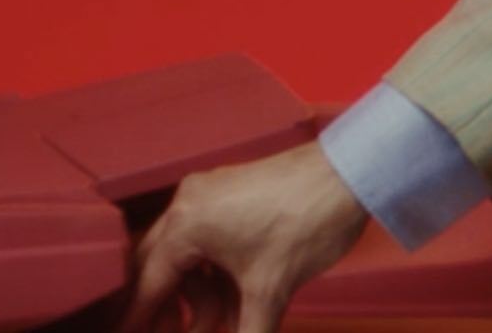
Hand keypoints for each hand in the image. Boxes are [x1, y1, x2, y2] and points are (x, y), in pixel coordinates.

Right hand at [115, 139, 374, 332]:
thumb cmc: (309, 222)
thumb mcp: (271, 292)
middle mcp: (189, 204)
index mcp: (186, 224)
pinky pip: (208, 239)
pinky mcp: (232, 192)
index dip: (137, 321)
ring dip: (199, 297)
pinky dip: (217, 274)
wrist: (354, 173)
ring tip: (218, 326)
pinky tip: (235, 304)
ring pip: (187, 256)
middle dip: (165, 310)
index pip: (146, 285)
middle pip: (158, 268)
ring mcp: (211, 193)